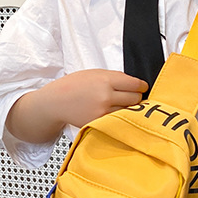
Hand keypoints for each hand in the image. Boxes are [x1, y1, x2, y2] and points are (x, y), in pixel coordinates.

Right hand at [5, 69, 147, 143]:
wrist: (55, 103)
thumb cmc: (73, 86)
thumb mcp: (94, 73)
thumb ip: (114, 77)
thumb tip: (134, 83)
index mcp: (105, 80)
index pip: (135, 84)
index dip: (141, 86)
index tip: (142, 87)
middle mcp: (105, 96)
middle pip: (135, 99)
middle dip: (136, 97)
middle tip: (132, 97)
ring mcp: (102, 112)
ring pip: (128, 112)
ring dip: (128, 109)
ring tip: (119, 105)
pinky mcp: (98, 123)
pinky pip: (116, 120)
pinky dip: (118, 118)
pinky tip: (112, 113)